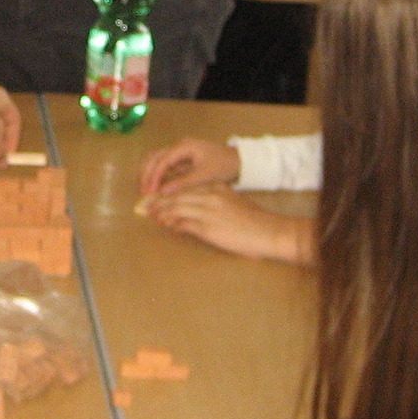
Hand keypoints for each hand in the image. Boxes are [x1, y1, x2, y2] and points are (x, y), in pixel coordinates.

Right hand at [137, 137, 239, 195]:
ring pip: (157, 159)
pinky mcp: (182, 159)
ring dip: (150, 173)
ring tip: (146, 189)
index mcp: (185, 146)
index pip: (163, 160)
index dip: (154, 176)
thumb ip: (183, 183)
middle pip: (154, 157)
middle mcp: (179, 146)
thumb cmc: (224, 165)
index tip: (149, 190)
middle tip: (143, 190)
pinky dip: (158, 175)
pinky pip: (165, 165)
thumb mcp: (205, 175)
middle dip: (147, 173)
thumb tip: (163, 192)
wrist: (238, 161)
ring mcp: (179, 152)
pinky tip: (155, 187)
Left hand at [139, 186, 313, 263]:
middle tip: (148, 207)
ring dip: (163, 213)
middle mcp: (210, 196)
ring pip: (177, 208)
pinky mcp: (207, 227)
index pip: (187, 187)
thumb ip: (215, 202)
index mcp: (216, 188)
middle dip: (161, 201)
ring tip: (154, 217)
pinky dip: (174, 225)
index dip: (171, 192)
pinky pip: (184, 224)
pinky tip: (169, 227)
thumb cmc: (253, 221)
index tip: (159, 196)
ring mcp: (208, 211)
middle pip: (178, 196)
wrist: (269, 231)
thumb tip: (199, 209)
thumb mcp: (233, 203)